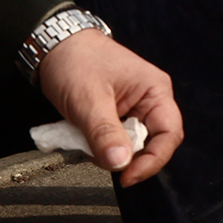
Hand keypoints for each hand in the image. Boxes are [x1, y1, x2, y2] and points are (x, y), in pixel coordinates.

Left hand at [37, 28, 181, 187]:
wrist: (53, 45)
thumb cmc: (76, 61)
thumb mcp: (88, 100)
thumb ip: (105, 134)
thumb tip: (121, 164)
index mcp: (155, 90)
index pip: (169, 134)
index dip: (152, 160)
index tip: (126, 176)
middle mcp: (149, 99)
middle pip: (152, 143)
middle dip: (127, 156)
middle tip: (101, 160)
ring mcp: (133, 107)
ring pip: (131, 144)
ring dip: (110, 151)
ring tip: (86, 144)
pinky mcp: (116, 114)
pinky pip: (115, 139)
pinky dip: (99, 145)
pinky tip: (83, 138)